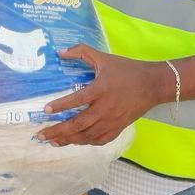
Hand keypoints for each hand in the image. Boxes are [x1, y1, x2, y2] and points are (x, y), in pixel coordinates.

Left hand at [36, 45, 159, 146]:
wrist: (153, 84)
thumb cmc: (127, 70)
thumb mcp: (104, 58)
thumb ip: (82, 52)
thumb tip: (60, 52)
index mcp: (100, 89)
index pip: (77, 100)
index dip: (60, 106)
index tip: (45, 111)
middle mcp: (105, 108)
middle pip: (78, 124)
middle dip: (58, 131)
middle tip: (41, 135)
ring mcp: (112, 120)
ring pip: (87, 136)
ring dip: (69, 140)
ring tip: (53, 141)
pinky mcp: (119, 128)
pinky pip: (100, 140)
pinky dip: (87, 142)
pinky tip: (76, 142)